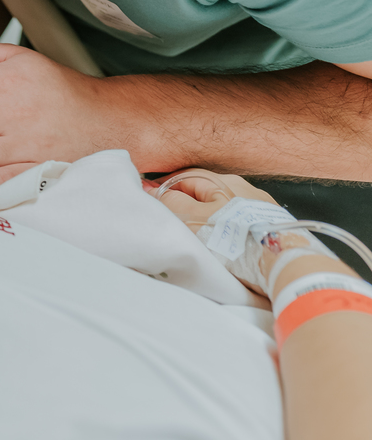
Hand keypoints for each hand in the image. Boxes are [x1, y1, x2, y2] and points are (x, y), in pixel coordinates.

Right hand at [152, 169, 319, 296]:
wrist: (284, 262)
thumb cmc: (236, 240)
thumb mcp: (192, 219)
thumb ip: (171, 201)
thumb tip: (156, 191)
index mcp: (223, 181)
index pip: (184, 178)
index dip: (166, 190)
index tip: (155, 204)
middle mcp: (244, 187)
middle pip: (205, 192)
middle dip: (188, 205)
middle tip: (176, 225)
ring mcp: (261, 206)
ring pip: (224, 208)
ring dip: (209, 219)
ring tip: (201, 238)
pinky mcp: (272, 224)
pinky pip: (241, 222)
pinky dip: (229, 230)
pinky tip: (227, 244)